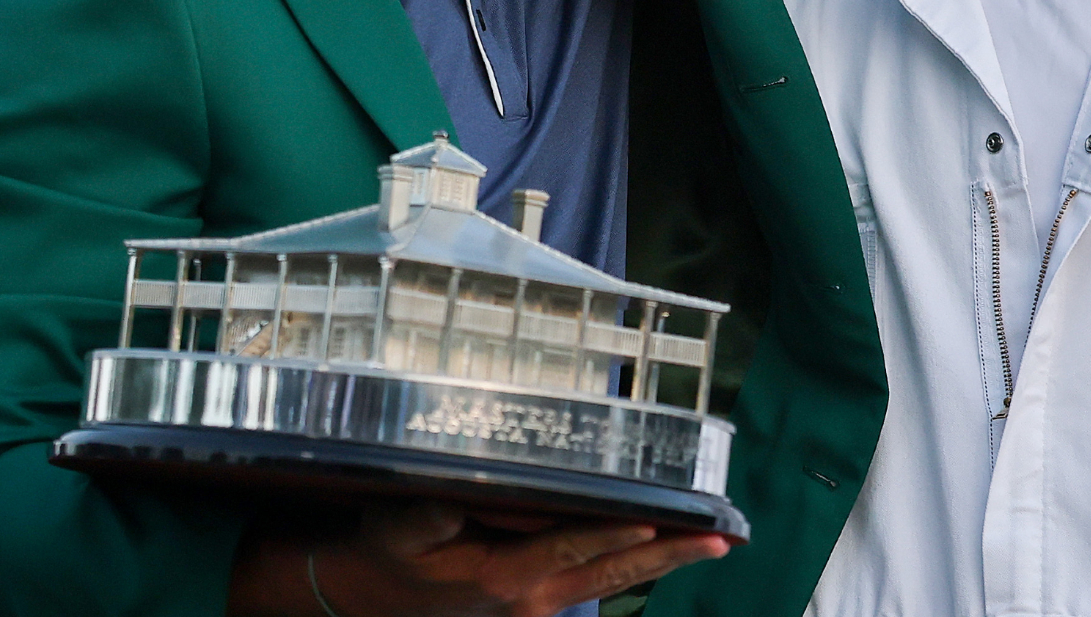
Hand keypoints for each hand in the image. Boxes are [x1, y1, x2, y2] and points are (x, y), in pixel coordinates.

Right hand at [230, 500, 730, 616]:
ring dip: (664, 559)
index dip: (611, 534)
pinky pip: (596, 579)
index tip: (653, 518)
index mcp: (504, 579)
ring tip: (714, 540)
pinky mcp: (539, 601)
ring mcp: (539, 605)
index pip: (571, 550)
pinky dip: (636, 561)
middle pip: (612, 573)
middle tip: (719, 537)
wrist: (370, 596)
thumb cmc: (392, 549)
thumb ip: (446, 507)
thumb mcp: (405, 521)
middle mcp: (531, 598)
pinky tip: (669, 542)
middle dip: (668, 553)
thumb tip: (490, 485)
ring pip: (612, 579)